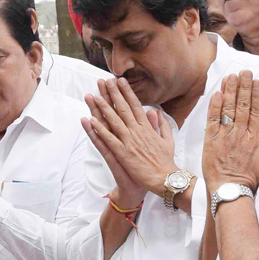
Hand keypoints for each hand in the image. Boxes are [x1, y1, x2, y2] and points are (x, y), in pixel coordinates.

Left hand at [82, 78, 176, 196]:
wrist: (164, 178)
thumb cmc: (166, 160)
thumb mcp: (167, 139)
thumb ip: (160, 124)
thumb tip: (156, 111)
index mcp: (147, 128)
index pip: (135, 105)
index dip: (127, 92)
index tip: (120, 81)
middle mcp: (137, 131)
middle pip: (123, 109)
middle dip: (113, 94)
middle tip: (104, 81)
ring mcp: (129, 142)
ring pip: (114, 121)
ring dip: (103, 108)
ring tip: (93, 96)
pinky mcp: (123, 154)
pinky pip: (109, 140)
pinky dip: (100, 130)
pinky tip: (91, 121)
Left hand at [203, 71, 258, 193]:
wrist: (230, 191)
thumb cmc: (248, 180)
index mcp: (254, 138)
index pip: (255, 110)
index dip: (255, 94)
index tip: (255, 81)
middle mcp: (240, 134)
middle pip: (242, 105)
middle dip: (243, 86)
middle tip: (244, 71)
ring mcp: (225, 137)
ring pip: (228, 109)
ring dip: (229, 91)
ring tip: (230, 76)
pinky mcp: (211, 142)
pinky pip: (213, 120)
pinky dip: (214, 107)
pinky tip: (217, 94)